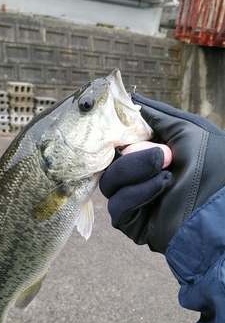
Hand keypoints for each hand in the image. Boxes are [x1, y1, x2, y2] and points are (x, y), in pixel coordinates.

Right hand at [100, 94, 224, 252]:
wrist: (221, 204)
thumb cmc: (212, 165)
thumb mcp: (186, 130)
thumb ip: (156, 116)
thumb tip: (132, 99)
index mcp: (148, 156)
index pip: (117, 144)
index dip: (115, 134)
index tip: (117, 124)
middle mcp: (138, 178)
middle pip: (109, 163)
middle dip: (132, 155)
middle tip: (161, 153)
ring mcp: (134, 202)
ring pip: (110, 183)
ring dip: (135, 170)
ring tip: (166, 168)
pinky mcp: (132, 223)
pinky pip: (118, 206)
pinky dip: (137, 193)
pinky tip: (162, 186)